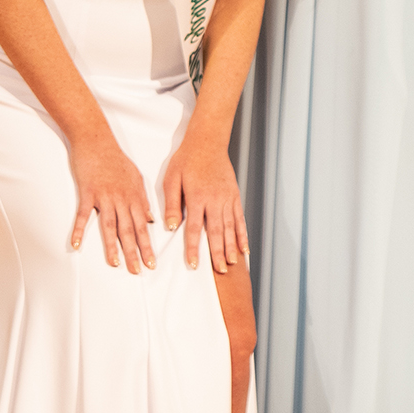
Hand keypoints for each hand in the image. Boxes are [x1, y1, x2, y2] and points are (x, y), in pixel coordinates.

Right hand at [69, 136, 155, 273]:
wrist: (96, 139)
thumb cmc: (115, 158)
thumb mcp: (135, 177)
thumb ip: (142, 199)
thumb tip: (150, 219)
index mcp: (134, 195)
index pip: (143, 225)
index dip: (148, 246)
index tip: (152, 263)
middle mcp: (121, 198)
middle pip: (129, 229)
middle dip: (135, 252)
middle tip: (139, 271)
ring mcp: (104, 196)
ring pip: (110, 225)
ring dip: (113, 246)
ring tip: (116, 264)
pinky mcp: (87, 192)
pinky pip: (83, 215)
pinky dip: (79, 230)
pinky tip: (76, 245)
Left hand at [162, 139, 246, 274]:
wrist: (208, 141)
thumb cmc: (187, 159)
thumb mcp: (172, 178)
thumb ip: (172, 203)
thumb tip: (169, 226)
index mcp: (197, 197)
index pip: (193, 228)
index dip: (193, 248)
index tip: (193, 264)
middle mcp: (214, 199)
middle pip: (216, 231)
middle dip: (217, 253)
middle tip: (220, 271)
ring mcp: (227, 198)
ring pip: (230, 227)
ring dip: (231, 247)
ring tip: (232, 264)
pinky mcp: (234, 195)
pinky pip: (240, 218)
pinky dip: (242, 234)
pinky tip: (244, 247)